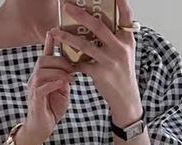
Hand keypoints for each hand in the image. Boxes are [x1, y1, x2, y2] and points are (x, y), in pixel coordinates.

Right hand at [19, 28, 75, 144]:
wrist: (41, 130)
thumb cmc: (51, 110)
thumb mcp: (63, 91)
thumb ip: (65, 78)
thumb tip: (73, 68)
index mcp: (42, 75)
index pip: (45, 55)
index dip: (49, 42)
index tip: (55, 30)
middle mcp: (35, 79)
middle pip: (43, 59)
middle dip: (60, 61)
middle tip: (73, 68)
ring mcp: (33, 89)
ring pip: (42, 71)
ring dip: (58, 72)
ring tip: (70, 78)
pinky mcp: (35, 100)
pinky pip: (42, 87)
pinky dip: (53, 83)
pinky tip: (63, 83)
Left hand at [53, 0, 142, 126]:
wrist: (125, 99)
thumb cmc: (123, 74)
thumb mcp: (126, 53)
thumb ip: (118, 37)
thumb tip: (103, 21)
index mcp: (127, 40)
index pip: (125, 15)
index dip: (121, 2)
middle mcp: (120, 48)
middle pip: (98, 26)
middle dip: (80, 14)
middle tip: (66, 6)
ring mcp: (110, 61)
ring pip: (85, 44)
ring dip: (67, 37)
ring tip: (55, 31)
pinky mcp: (100, 74)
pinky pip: (81, 64)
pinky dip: (71, 61)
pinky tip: (62, 57)